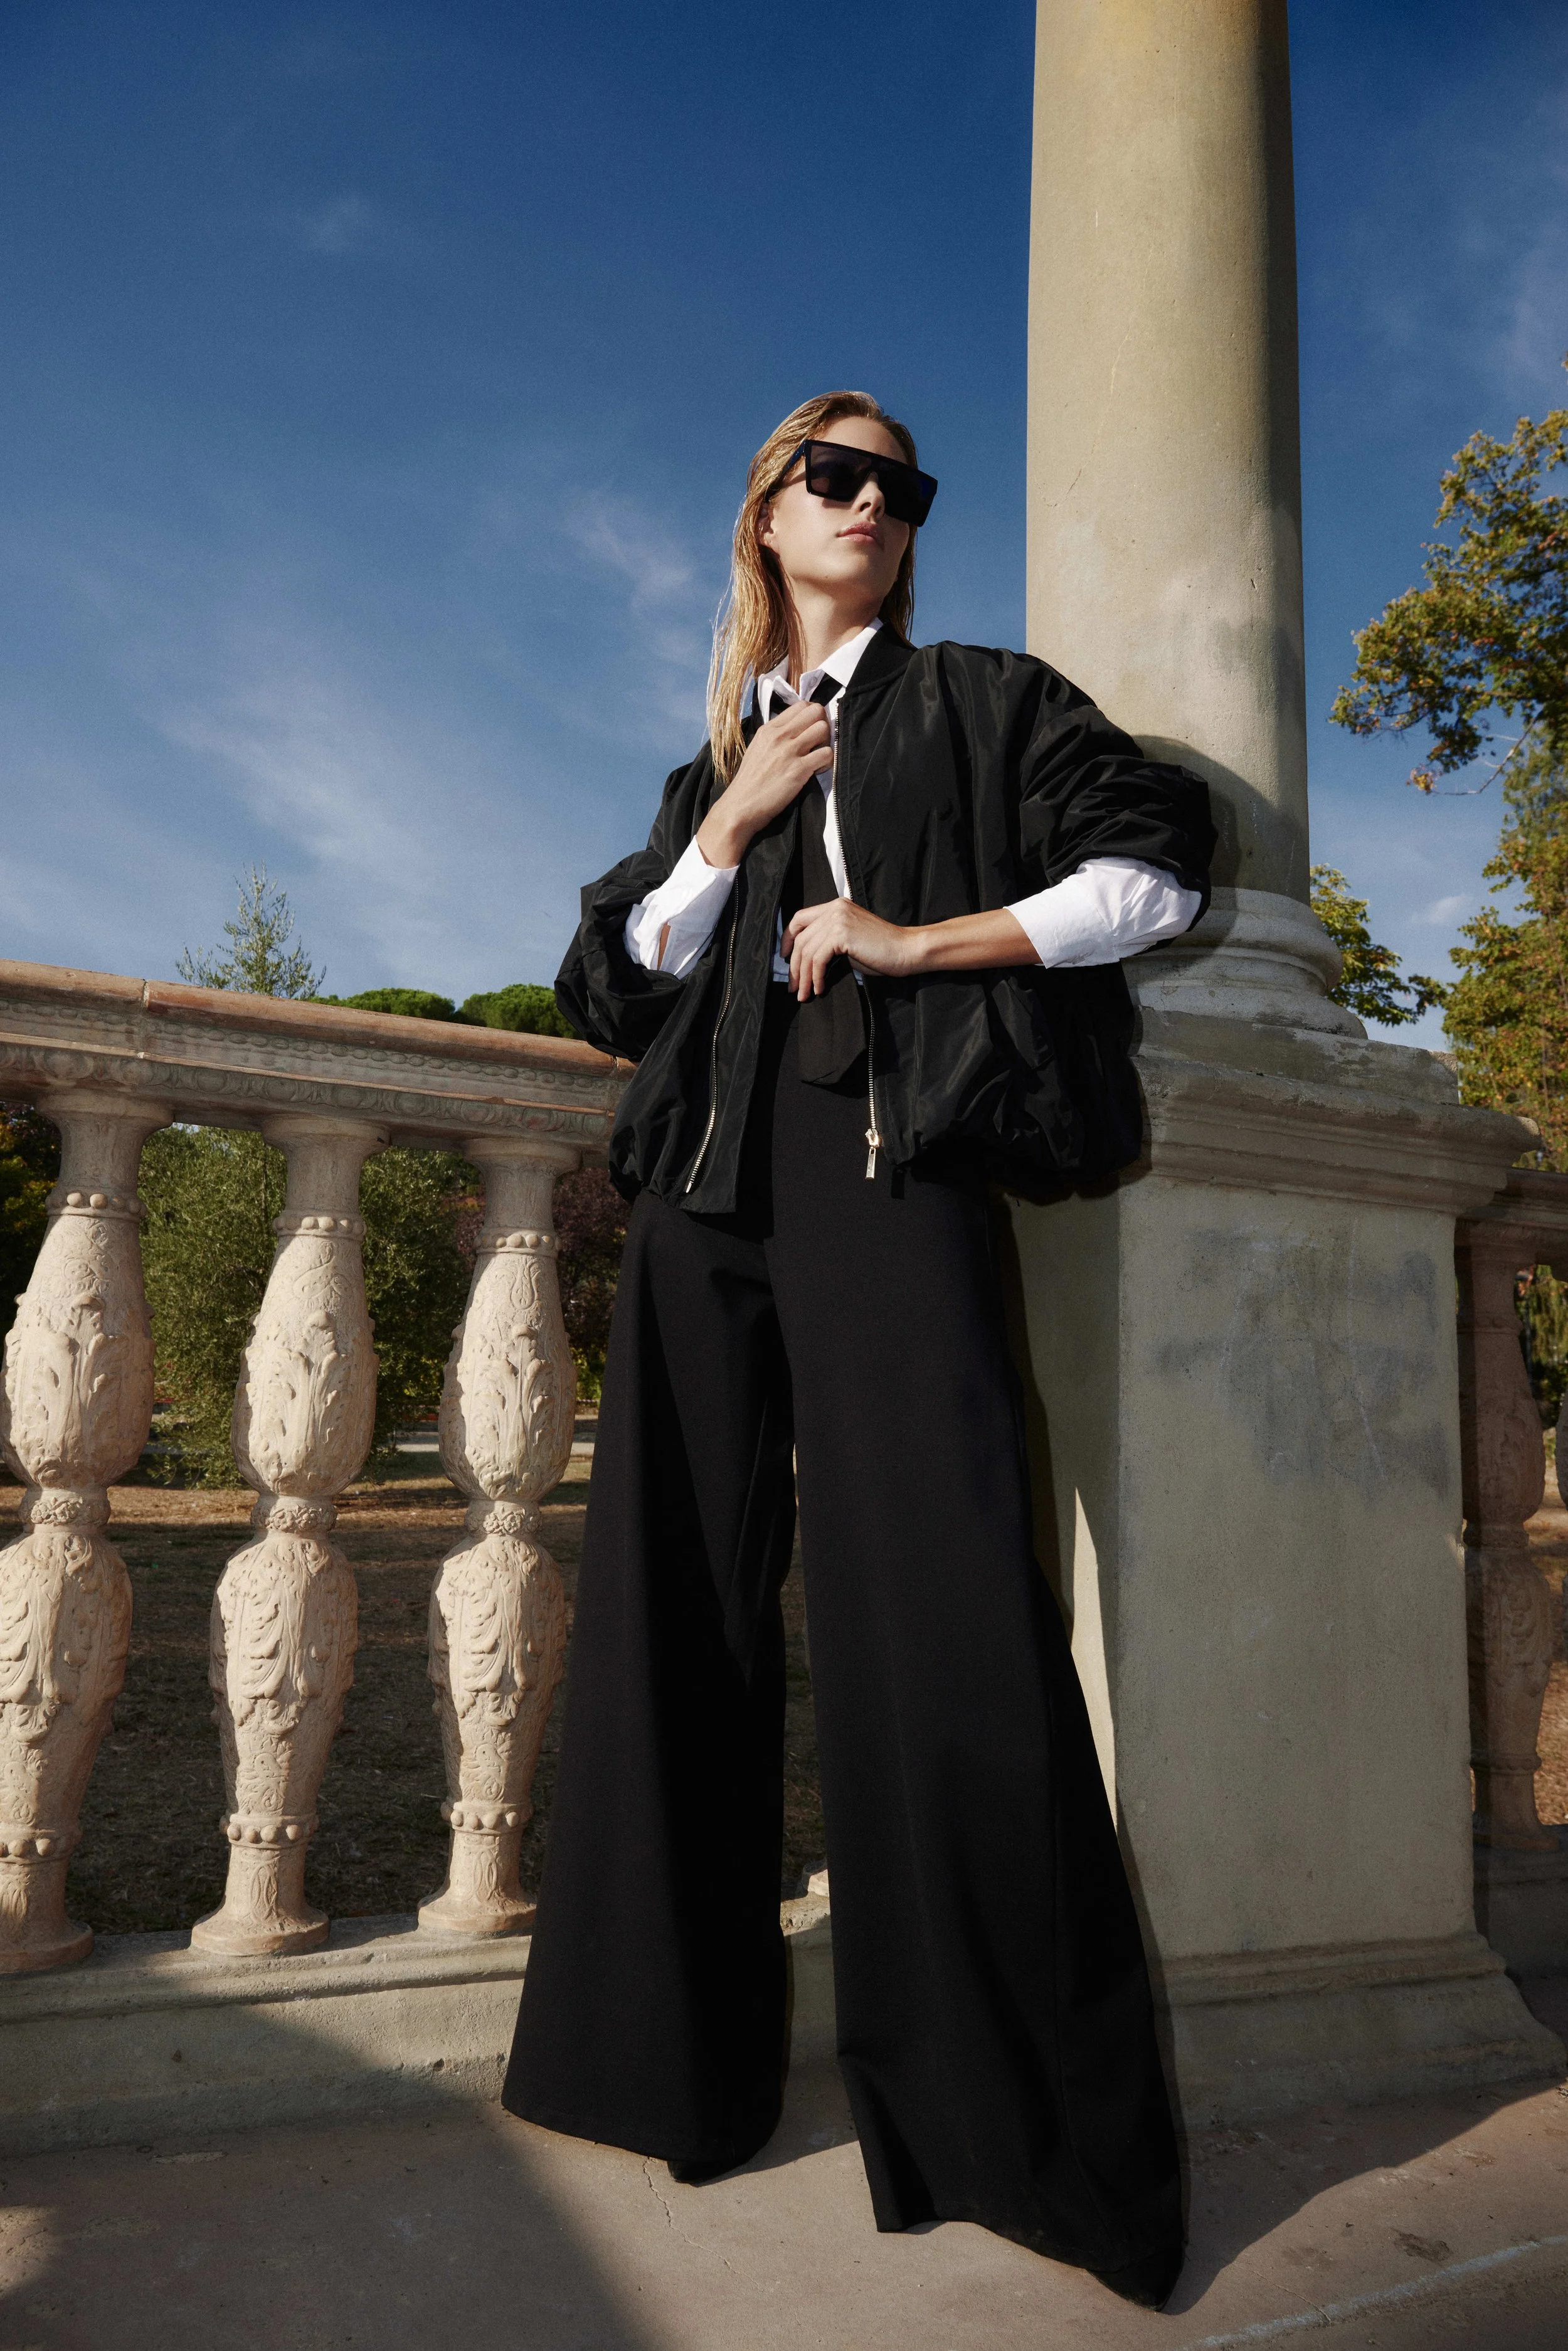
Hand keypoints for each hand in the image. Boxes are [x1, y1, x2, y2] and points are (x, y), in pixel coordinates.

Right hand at [696, 701, 830, 869]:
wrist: (740, 806)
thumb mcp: (757, 748)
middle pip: (816, 711)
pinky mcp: (798, 770)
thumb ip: (775, 736)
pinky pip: (826, 754)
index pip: (801, 705)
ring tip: (817, 757)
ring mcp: (789, 751)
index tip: (810, 731)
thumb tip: (794, 730)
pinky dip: (827, 762)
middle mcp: (779, 735)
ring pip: (823, 729)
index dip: (812, 716)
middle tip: (817, 743)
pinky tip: (816, 771)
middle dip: (822, 725)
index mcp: (769, 728)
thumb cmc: (749, 782)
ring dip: (826, 743)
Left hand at [782, 902, 1040, 996]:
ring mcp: (838, 919)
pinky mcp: (842, 934)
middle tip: (794, 988)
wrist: (906, 951)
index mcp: (835, 907)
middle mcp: (834, 908)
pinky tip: (820, 988)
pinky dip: (816, 976)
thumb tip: (804, 963)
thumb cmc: (882, 951)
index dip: (788, 940)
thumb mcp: (850, 942)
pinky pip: (818, 958)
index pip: (800, 919)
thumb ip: (828, 943)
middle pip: (801, 938)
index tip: (786, 959)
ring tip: (806, 994)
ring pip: (807, 951)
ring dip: (804, 977)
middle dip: (794, 967)